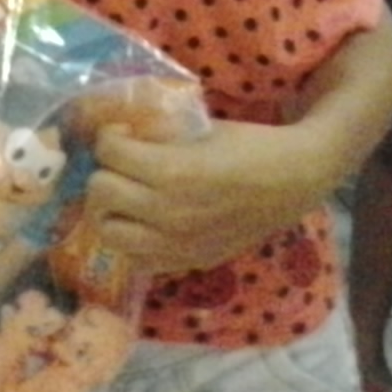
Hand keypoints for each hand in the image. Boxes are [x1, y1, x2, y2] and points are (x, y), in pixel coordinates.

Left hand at [83, 119, 333, 276]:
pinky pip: (136, 260)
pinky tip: (145, 224)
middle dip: (106, 172)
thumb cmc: (248, 146)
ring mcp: (176, 244)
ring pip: (109, 232)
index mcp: (172, 172)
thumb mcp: (197, 128)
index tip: (121, 134)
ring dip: (112, 211)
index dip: (109, 137)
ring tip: (125, 198)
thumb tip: (119, 131)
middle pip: (100, 192)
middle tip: (121, 166)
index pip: (108, 151)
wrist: (292, 181)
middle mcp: (168, 212)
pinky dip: (133, 242)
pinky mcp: (187, 262)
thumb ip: (156, 135)